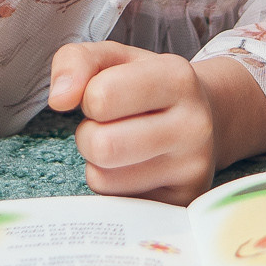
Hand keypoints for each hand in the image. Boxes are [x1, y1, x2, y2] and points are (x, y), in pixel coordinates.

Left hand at [50, 43, 217, 204]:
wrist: (206, 120)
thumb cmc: (148, 87)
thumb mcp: (114, 59)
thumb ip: (76, 61)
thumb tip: (59, 99)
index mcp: (178, 77)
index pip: (100, 96)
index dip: (88, 97)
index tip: (105, 95)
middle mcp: (194, 125)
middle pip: (101, 145)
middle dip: (88, 135)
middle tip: (106, 127)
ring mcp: (192, 171)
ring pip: (103, 180)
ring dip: (97, 164)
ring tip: (122, 147)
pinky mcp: (180, 204)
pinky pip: (116, 205)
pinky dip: (113, 189)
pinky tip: (135, 170)